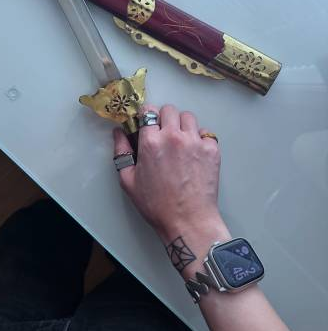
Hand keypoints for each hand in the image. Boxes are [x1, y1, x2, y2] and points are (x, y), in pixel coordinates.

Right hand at [113, 104, 223, 242]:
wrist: (188, 221)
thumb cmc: (156, 204)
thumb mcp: (128, 180)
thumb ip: (122, 152)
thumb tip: (119, 132)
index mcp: (151, 142)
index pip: (148, 111)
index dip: (146, 116)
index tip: (147, 124)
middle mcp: (174, 136)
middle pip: (169, 110)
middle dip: (164, 119)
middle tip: (163, 134)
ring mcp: (195, 141)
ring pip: (189, 117)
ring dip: (182, 125)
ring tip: (180, 141)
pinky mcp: (212, 150)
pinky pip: (206, 133)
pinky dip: (200, 139)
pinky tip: (194, 153)